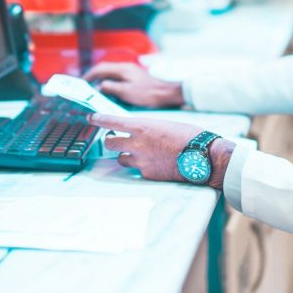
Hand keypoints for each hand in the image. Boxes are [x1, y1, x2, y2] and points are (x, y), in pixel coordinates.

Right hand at [83, 62, 184, 108]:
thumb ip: (111, 88)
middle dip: (93, 76)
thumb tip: (98, 86)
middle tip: (85, 85)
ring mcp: (130, 71)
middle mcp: (125, 67)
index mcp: (122, 69)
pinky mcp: (134, 77)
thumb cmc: (148, 93)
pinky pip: (117, 77)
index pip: (100, 68)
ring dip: (101, 79)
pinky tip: (108, 90)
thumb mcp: (126, 92)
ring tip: (93, 88)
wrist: (166, 93)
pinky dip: (109, 82)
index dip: (89, 75)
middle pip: (104, 69)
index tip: (81, 82)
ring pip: (110, 73)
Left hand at [90, 113, 234, 188]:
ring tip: (138, 154)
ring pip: (120, 159)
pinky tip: (154, 165)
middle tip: (115, 140)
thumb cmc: (189, 136)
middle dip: (111, 141)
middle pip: (110, 143)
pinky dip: (142, 167)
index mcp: (141, 126)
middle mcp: (136, 143)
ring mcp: (140, 160)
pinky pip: (137, 170)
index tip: (90, 118)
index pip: (111, 121)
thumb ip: (149, 128)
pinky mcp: (146, 174)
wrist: (202, 157)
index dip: (98, 120)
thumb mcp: (165, 124)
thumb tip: (142, 133)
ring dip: (125, 155)